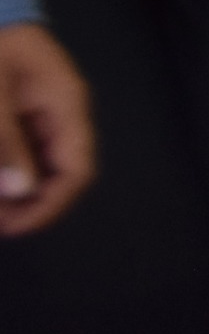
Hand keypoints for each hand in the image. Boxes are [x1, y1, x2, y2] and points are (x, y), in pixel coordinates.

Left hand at [0, 21, 93, 235]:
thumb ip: (6, 141)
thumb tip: (21, 191)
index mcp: (66, 106)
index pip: (77, 170)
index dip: (50, 206)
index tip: (13, 227)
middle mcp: (62, 114)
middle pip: (60, 174)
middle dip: (29, 203)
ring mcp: (44, 113)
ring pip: (40, 166)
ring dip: (16, 190)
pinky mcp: (24, 113)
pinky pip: (24, 150)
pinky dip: (11, 168)